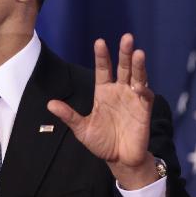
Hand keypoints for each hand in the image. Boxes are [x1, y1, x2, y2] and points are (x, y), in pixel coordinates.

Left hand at [47, 34, 158, 189]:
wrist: (119, 159)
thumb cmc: (101, 142)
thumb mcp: (81, 129)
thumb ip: (68, 115)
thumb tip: (50, 104)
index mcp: (103, 92)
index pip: (103, 69)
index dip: (102, 56)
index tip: (100, 41)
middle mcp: (119, 91)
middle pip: (123, 67)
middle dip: (124, 52)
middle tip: (127, 37)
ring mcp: (133, 99)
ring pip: (137, 77)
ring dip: (138, 65)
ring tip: (138, 52)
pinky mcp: (144, 110)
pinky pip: (145, 96)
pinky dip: (143, 90)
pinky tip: (139, 86)